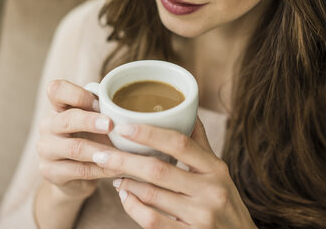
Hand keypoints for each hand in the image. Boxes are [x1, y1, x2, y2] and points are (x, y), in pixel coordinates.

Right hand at [36, 79, 120, 199]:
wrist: (75, 178)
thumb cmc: (90, 140)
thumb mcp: (94, 122)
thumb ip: (104, 110)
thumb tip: (136, 108)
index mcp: (58, 107)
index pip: (56, 90)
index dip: (77, 94)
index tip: (99, 102)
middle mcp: (48, 126)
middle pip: (66, 120)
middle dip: (90, 121)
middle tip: (111, 125)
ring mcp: (46, 150)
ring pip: (75, 148)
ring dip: (102, 150)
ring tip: (122, 153)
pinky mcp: (51, 172)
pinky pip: (81, 170)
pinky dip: (103, 169)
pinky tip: (118, 168)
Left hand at [91, 118, 256, 227]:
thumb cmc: (224, 201)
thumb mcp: (218, 171)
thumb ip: (199, 143)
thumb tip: (188, 108)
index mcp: (215, 168)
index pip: (180, 143)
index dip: (149, 134)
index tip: (123, 127)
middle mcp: (211, 190)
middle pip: (159, 169)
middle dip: (124, 160)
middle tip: (101, 153)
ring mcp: (201, 216)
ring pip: (152, 195)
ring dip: (126, 184)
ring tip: (114, 175)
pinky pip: (152, 221)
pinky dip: (133, 207)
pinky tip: (125, 197)